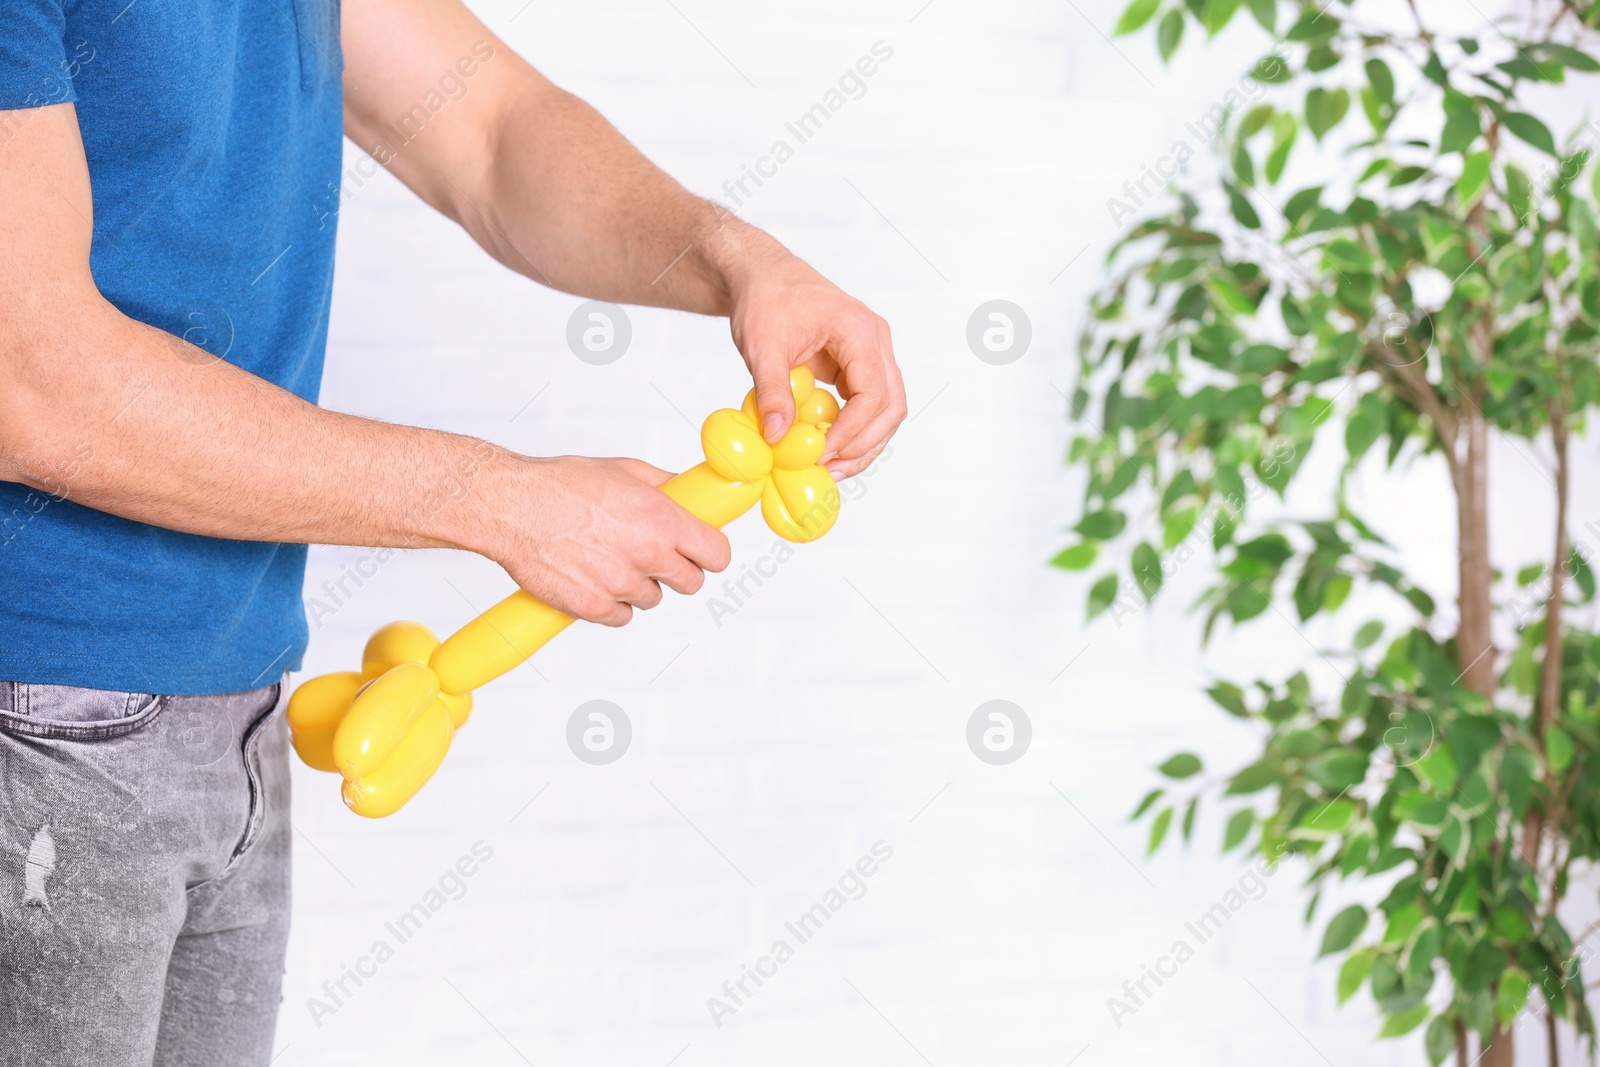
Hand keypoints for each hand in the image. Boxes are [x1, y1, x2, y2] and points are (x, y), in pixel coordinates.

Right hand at [489, 456, 729, 626]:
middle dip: (676, 571)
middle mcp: (647, 554)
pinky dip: (611, 603)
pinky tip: (593, 578)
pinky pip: (622, 616)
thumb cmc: (560, 486)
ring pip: (652, 599)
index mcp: (661, 519)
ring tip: (608, 559)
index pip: (717, 554)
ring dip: (638, 585)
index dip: (709, 553)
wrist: (512, 507)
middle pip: (691, 583)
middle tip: (653, 556)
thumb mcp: (623, 470)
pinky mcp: (595, 608)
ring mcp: (621, 584)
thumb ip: (664, 485)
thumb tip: (688, 493)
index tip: (701, 551)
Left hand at [725, 245, 905, 479]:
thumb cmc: (765, 299)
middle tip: (828, 469)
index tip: (820, 452)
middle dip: (864, 444)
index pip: (873, 393)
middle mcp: (875, 341)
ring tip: (830, 467)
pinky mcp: (859, 366)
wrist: (764, 276)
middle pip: (891, 406)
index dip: (851, 430)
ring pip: (886, 410)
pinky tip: (828, 448)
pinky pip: (869, 405)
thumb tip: (778, 437)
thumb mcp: (761, 346)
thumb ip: (772, 392)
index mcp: (858, 330)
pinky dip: (854, 430)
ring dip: (863, 443)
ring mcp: (871, 353)